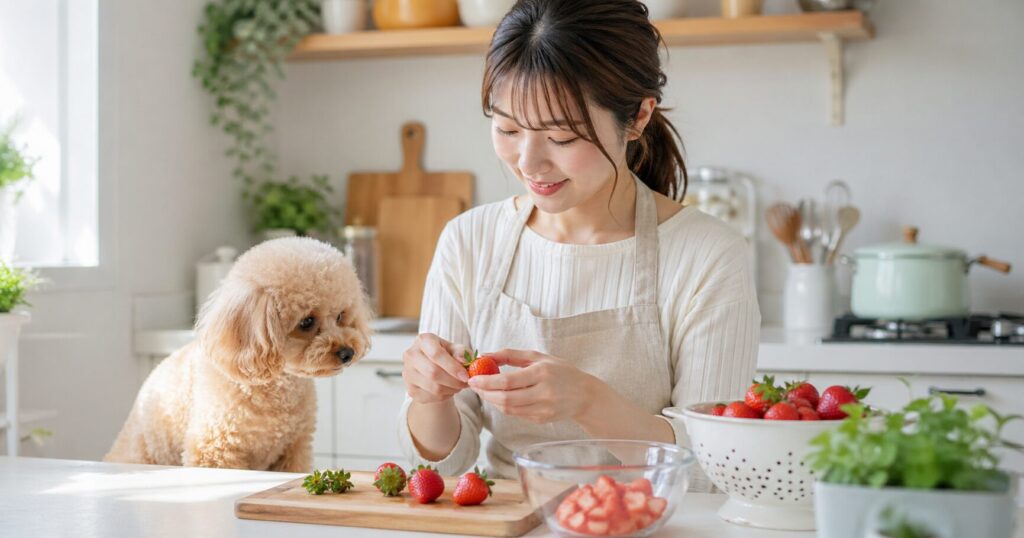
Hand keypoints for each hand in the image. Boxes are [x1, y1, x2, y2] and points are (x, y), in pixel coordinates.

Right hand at [402, 333, 469, 403]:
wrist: (433, 367)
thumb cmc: (447, 355)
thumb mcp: (456, 349)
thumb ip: (461, 353)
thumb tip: (463, 361)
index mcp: (423, 340)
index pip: (436, 354)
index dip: (452, 367)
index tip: (465, 375)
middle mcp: (411, 355)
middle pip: (433, 373)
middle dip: (454, 381)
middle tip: (465, 383)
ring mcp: (408, 373)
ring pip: (433, 387)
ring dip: (451, 389)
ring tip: (459, 385)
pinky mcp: (411, 389)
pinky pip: (431, 397)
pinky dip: (444, 396)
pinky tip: (449, 389)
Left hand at [467, 349, 599, 423]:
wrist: (585, 395)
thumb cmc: (561, 371)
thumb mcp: (538, 356)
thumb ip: (511, 355)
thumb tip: (485, 355)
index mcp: (542, 373)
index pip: (507, 381)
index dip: (486, 382)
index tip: (473, 378)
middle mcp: (543, 393)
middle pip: (505, 398)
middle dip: (485, 393)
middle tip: (474, 386)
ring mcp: (543, 409)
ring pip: (508, 409)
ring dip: (492, 401)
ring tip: (484, 391)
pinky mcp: (542, 419)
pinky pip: (516, 414)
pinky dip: (504, 406)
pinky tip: (500, 397)